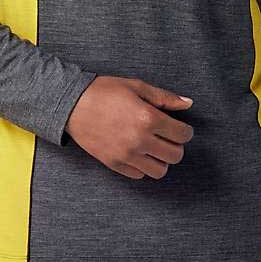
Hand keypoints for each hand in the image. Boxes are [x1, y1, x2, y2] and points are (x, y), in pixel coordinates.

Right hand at [64, 76, 193, 178]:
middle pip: (175, 155)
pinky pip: (139, 175)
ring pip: (160, 170)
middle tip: (168, 136)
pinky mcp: (114, 164)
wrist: (72, 104)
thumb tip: (188, 103)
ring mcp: (126, 155)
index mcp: (148, 118)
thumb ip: (165, 97)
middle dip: (176, 145)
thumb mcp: (137, 86)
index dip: (185, 131)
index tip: (180, 127)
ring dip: (161, 159)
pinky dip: (143, 166)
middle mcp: (140, 140)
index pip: (182, 135)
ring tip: (154, 146)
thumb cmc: (104, 91)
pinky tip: (139, 152)